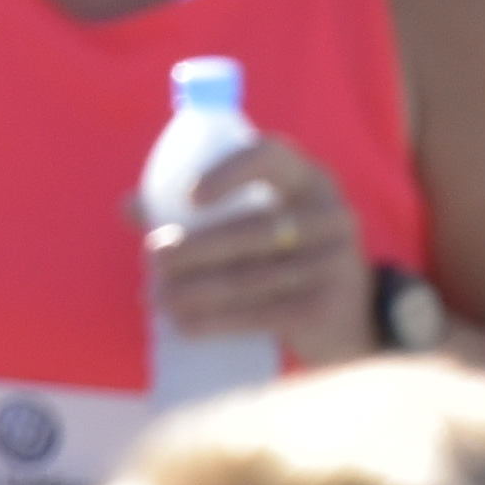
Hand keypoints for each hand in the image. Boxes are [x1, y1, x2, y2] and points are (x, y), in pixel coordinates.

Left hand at [146, 135, 379, 373]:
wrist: (354, 319)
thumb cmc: (289, 260)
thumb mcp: (263, 224)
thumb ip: (202, 212)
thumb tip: (130, 206)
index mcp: (312, 182)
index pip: (272, 159)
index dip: (229, 173)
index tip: (190, 196)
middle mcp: (330, 216)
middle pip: (252, 228)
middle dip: (195, 245)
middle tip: (153, 258)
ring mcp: (333, 264)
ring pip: (249, 276)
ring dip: (194, 289)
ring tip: (155, 298)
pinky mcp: (323, 309)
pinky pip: (258, 314)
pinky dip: (214, 321)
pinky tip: (182, 325)